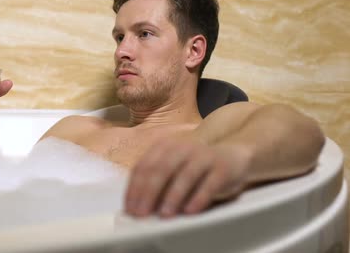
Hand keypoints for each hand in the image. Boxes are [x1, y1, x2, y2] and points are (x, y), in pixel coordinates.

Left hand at [124, 136, 252, 217]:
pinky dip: (199, 198)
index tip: (129, 208)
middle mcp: (182, 148)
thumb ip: (156, 181)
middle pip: (161, 169)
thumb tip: (137, 205)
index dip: (134, 188)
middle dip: (148, 193)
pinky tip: (190, 211)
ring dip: (173, 196)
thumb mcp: (173, 167)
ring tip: (164, 215)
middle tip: (141, 214)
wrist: (233, 155)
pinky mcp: (222, 168)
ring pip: (185, 175)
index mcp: (165, 147)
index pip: (144, 166)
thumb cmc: (195, 167)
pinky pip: (210, 184)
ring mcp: (203, 156)